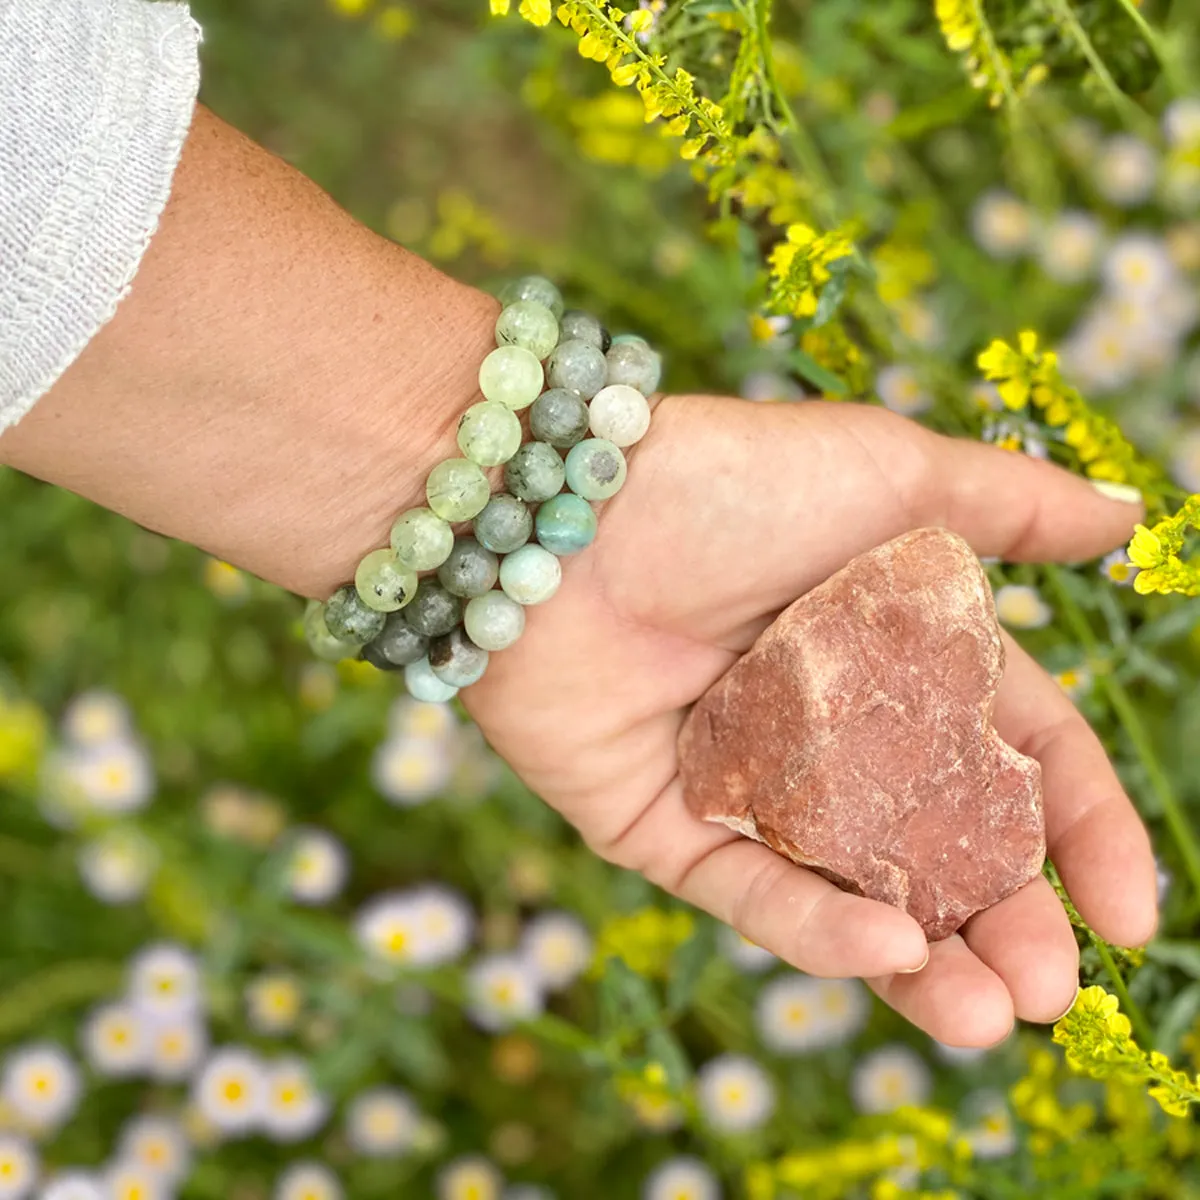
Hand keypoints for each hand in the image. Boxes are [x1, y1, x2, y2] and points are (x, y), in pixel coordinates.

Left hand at [466, 394, 1158, 1046]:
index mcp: (894, 656)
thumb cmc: (730, 482)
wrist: (557, 510)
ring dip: (925, 963)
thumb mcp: (891, 474)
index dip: (1079, 832)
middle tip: (1050, 988)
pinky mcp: (662, 829)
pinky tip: (890, 952)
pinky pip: (747, 894)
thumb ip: (1010, 508)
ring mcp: (746, 787)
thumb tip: (1130, 518)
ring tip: (987, 1017)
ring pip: (850, 894)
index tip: (1133, 913)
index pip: (1011, 758)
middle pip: (937, 847)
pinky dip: (816, 929)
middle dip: (1004, 921)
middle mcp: (828, 729)